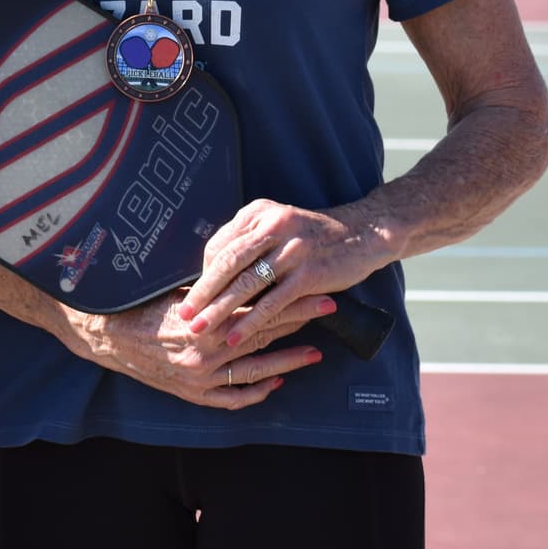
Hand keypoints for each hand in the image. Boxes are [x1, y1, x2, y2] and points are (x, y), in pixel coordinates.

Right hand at [71, 289, 325, 407]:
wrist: (102, 333)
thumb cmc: (136, 301)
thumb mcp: (176, 285)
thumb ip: (212, 285)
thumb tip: (248, 264)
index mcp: (205, 321)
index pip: (261, 307)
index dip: (291, 297)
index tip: (317, 285)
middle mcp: (207, 353)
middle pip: (264, 334)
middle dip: (298, 320)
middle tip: (328, 307)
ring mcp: (201, 379)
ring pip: (256, 370)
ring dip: (288, 360)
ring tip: (316, 353)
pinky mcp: (192, 394)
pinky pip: (232, 399)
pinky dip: (256, 391)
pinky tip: (276, 382)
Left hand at [176, 198, 384, 353]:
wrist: (364, 233)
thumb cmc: (315, 234)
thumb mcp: (279, 223)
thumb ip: (250, 239)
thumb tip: (213, 267)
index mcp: (259, 212)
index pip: (220, 245)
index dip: (203, 273)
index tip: (192, 295)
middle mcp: (273, 225)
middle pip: (227, 263)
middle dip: (202, 292)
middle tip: (183, 314)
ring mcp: (292, 249)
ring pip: (246, 284)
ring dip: (220, 310)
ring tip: (200, 330)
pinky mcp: (309, 273)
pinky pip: (273, 302)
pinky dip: (252, 321)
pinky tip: (236, 336)